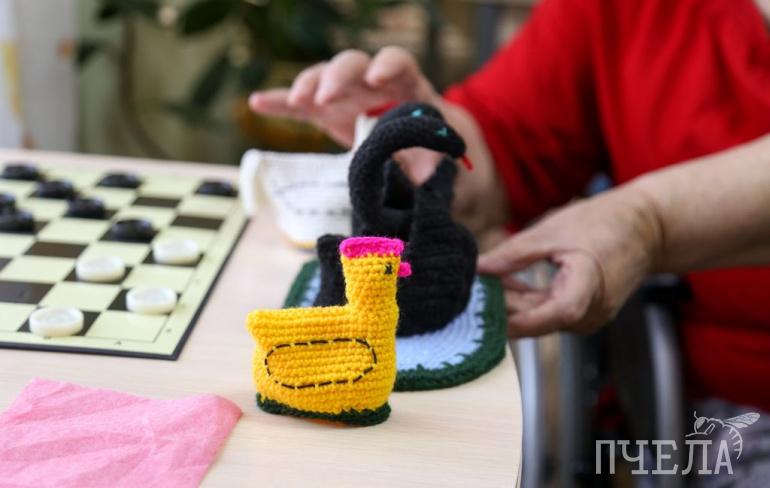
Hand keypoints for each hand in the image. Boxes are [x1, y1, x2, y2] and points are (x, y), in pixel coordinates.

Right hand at [248, 47, 439, 147]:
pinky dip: (280, 102)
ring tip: (297, 100)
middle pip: (354, 65)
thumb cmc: (441, 158)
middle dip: (338, 75)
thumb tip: (419, 177)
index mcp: (410, 89)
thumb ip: (436, 166)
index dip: (388, 65)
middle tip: (327, 96)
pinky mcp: (328, 115)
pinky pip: (301, 105)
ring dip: (309, 84)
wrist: (434, 166)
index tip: (378, 78)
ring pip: (324, 78)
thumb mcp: (447, 163)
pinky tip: (257, 102)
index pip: (398, 62)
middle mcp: (375, 86)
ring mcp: (349, 98)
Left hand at [477, 186, 660, 336]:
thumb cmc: (604, 222)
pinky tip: (505, 284)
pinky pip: (550, 313)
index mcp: (587, 289)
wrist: (647, 226)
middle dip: (502, 307)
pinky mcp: (585, 313)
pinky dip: (528, 300)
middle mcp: (590, 313)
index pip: (548, 316)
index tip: (482, 311)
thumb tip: (478, 269)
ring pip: (541, 318)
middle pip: (538, 320)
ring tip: (483, 283)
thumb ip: (513, 254)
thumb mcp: (552, 231)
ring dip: (512, 303)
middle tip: (470, 291)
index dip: (514, 318)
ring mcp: (590, 317)